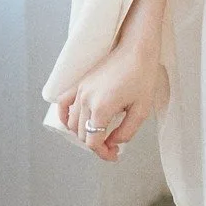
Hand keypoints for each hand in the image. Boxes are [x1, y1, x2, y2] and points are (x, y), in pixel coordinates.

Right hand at [53, 32, 164, 162]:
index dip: (103, 153)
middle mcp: (86, 100)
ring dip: (84, 133)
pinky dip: (65, 116)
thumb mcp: (141, 109)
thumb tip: (113, 142)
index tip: (114, 155)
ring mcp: (80, 91)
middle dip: (97, 145)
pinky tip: (72, 123)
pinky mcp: (80, 83)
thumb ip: (127, 131)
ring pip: (73, 123)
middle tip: (113, 146)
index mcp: (101, 108)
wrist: (136, 49)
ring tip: (100, 135)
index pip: (93, 142)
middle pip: (83, 134)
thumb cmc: (142, 76)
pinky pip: (63, 103)